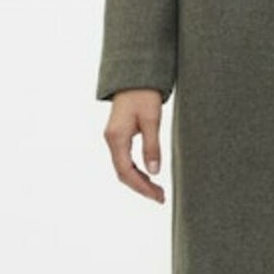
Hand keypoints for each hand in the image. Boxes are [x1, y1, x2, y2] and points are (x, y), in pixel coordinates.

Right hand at [104, 88, 165, 203]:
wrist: (134, 77)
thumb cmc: (143, 94)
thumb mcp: (152, 120)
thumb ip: (152, 146)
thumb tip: (154, 172)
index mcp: (116, 138)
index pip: (126, 171)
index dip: (142, 187)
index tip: (158, 196)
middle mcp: (111, 140)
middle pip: (123, 173)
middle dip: (141, 187)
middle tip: (161, 197)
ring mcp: (113, 138)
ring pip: (123, 168)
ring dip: (139, 181)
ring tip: (157, 190)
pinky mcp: (119, 135)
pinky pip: (124, 160)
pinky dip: (136, 171)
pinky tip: (148, 175)